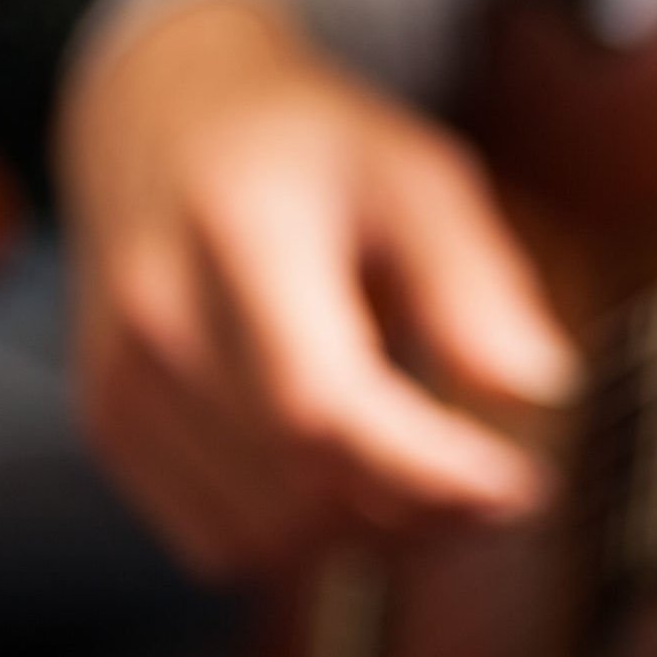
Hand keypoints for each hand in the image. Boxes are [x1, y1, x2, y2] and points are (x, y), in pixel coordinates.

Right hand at [59, 0, 577, 577]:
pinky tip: (355, 483)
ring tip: (437, 480)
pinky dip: (299, 538)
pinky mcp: (112, 427)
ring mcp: (122, 378)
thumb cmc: (310, 145)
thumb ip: (475, 281)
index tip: (522, 486)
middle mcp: (158, 314)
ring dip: (364, 534)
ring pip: (259, 532)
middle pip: (294, 479)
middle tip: (503, 487)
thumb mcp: (417, 174)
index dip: (426, 466)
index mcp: (239, 231)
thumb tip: (544, 390)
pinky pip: (217, 541)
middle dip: (418, 507)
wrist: (162, 115)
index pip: (321, 399)